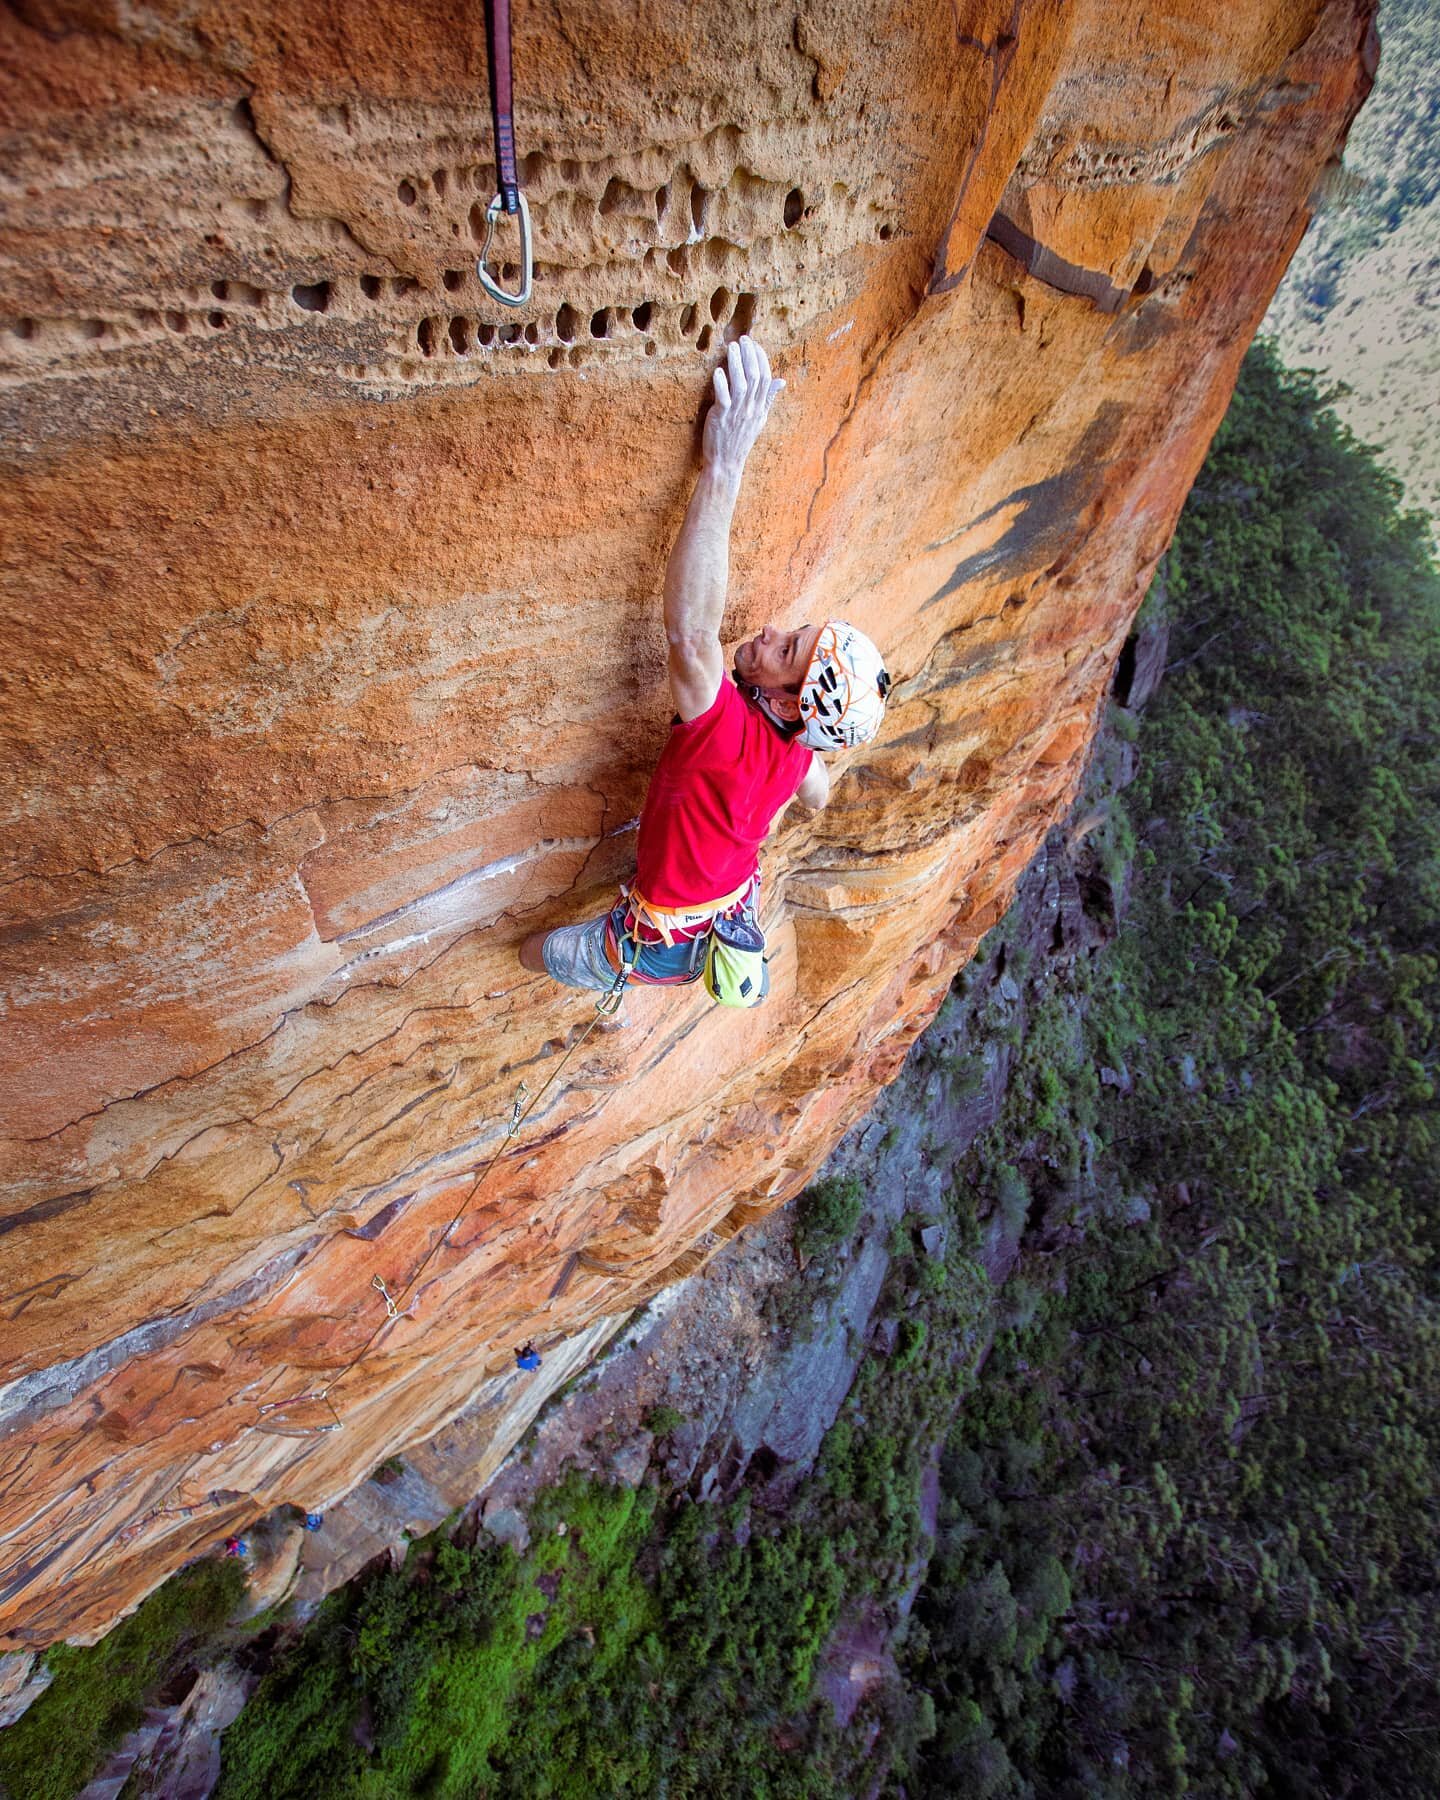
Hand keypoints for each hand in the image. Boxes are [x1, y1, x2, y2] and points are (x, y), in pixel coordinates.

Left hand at [702, 335, 784, 475]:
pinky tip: (718, 371)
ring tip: (732, 347)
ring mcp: (736, 413)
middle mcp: (751, 409)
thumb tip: (781, 381)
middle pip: (755, 376)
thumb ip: (767, 398)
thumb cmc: (740, 439)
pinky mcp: (721, 418)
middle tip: (743, 339)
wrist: (726, 463)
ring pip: (741, 383)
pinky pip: (723, 397)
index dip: (762, 359)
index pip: (766, 378)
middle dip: (749, 355)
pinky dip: (721, 383)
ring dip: (736, 363)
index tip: (755, 344)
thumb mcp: (759, 419)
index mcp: (760, 408)